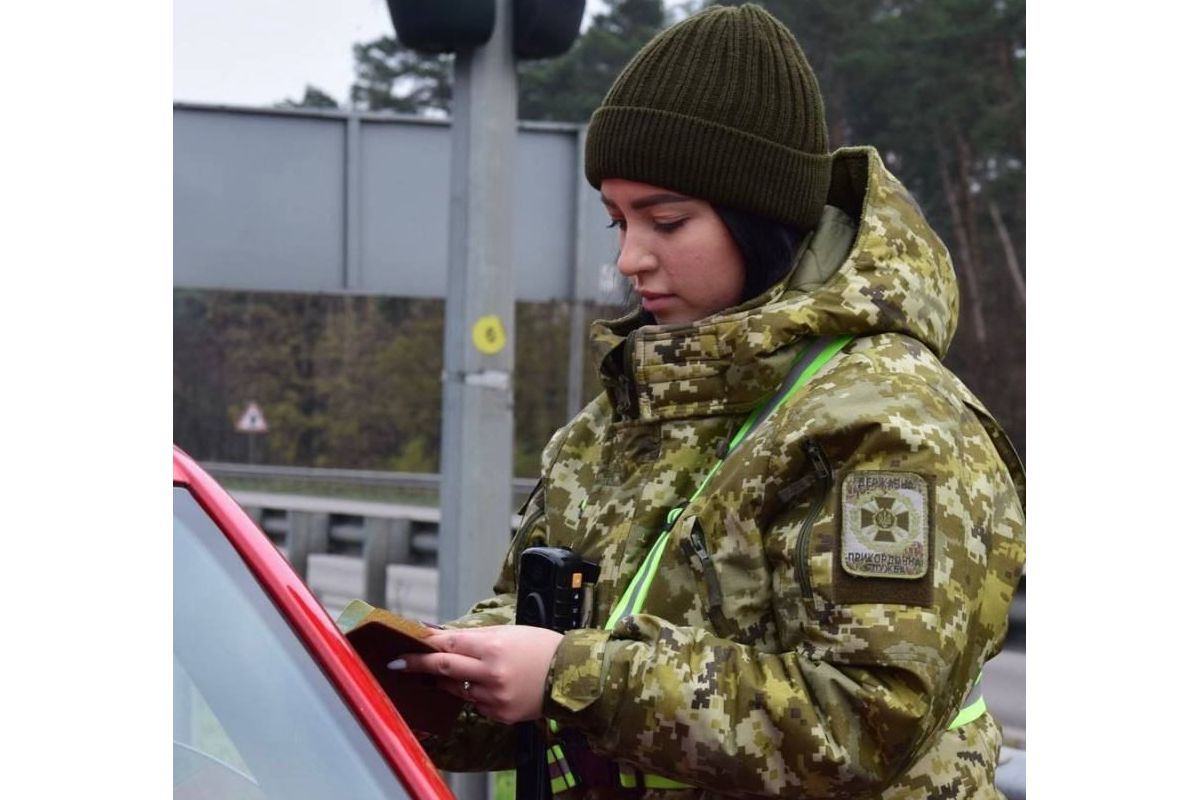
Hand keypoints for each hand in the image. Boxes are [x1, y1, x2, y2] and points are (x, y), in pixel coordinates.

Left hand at [392, 625, 563, 723]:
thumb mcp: (508, 633)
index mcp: (493, 647)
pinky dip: (477, 695)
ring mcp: (495, 697)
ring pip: (458, 690)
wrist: (571, 674)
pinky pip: (477, 704)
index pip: (448, 645)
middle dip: (418, 665)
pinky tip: (493, 687)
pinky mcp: (501, 714)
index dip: (423, 646)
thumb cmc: (541, 647)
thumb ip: (474, 636)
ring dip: (451, 681)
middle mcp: (491, 673)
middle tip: (398, 664)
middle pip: (444, 668)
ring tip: (460, 673)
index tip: (404, 647)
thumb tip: (442, 636)